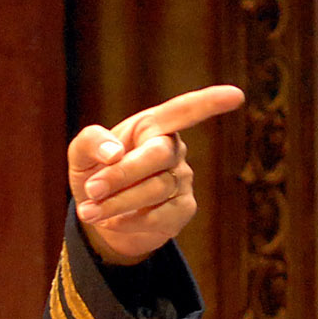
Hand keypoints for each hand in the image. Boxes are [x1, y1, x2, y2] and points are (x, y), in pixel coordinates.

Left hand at [68, 84, 245, 265]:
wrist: (100, 216)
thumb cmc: (95, 174)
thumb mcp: (81, 155)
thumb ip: (90, 141)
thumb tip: (115, 152)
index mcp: (153, 126)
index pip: (184, 110)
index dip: (209, 103)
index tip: (236, 96)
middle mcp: (173, 149)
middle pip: (158, 154)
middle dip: (121, 174)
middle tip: (91, 189)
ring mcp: (182, 179)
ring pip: (156, 189)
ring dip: (117, 202)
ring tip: (88, 211)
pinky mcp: (183, 209)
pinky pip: (159, 216)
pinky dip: (128, 221)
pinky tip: (111, 222)